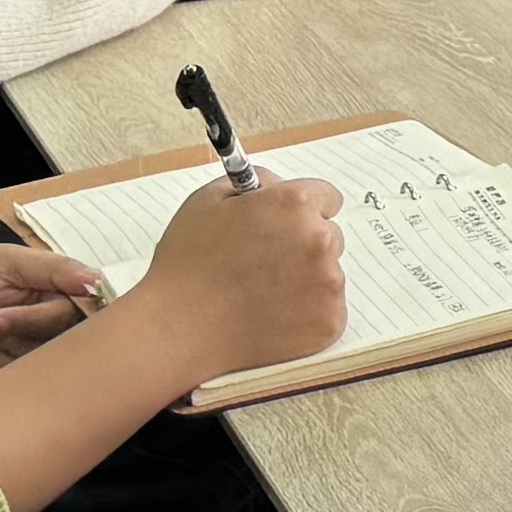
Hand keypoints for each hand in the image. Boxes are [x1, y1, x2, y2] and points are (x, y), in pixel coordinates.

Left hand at [0, 240, 100, 383]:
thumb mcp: (2, 261)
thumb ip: (52, 269)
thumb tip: (99, 280)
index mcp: (60, 294)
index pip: (85, 310)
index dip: (50, 315)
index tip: (12, 312)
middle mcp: (58, 330)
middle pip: (64, 341)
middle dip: (14, 326)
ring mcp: (39, 361)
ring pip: (40, 364)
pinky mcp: (20, 389)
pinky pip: (23, 387)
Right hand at [127, 167, 347, 386]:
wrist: (181, 327)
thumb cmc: (188, 264)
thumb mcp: (209, 200)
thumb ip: (254, 183)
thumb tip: (277, 185)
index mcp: (295, 205)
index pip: (326, 198)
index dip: (302, 211)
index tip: (286, 225)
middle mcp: (320, 240)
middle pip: (330, 237)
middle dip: (305, 246)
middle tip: (264, 264)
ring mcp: (329, 284)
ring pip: (328, 275)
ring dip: (306, 281)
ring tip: (261, 294)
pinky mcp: (330, 321)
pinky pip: (327, 311)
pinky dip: (306, 314)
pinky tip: (270, 316)